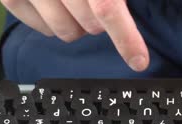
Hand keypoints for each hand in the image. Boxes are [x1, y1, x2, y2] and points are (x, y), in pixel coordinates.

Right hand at [0, 0, 149, 71]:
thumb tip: (124, 6)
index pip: (105, 7)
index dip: (125, 37)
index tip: (138, 59)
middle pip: (90, 24)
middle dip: (101, 20)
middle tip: (98, 1)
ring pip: (67, 32)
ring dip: (78, 23)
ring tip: (75, 0)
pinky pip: (43, 29)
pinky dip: (55, 23)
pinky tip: (57, 4)